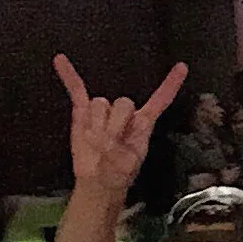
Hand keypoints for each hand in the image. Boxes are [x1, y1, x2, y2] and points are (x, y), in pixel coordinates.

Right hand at [54, 54, 186, 191]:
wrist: (99, 181)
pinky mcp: (82, 113)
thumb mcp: (128, 164)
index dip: (171, 84)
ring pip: (100, 103)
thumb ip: (121, 150)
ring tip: (97, 142)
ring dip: (98, 123)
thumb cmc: (119, 172)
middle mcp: (125, 113)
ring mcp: (103, 111)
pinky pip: (77, 90)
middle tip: (112, 144)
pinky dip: (68, 75)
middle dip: (116, 124)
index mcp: (143, 123)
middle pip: (123, 102)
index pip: (160, 100)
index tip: (182, 67)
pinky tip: (60, 60)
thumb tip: (106, 141)